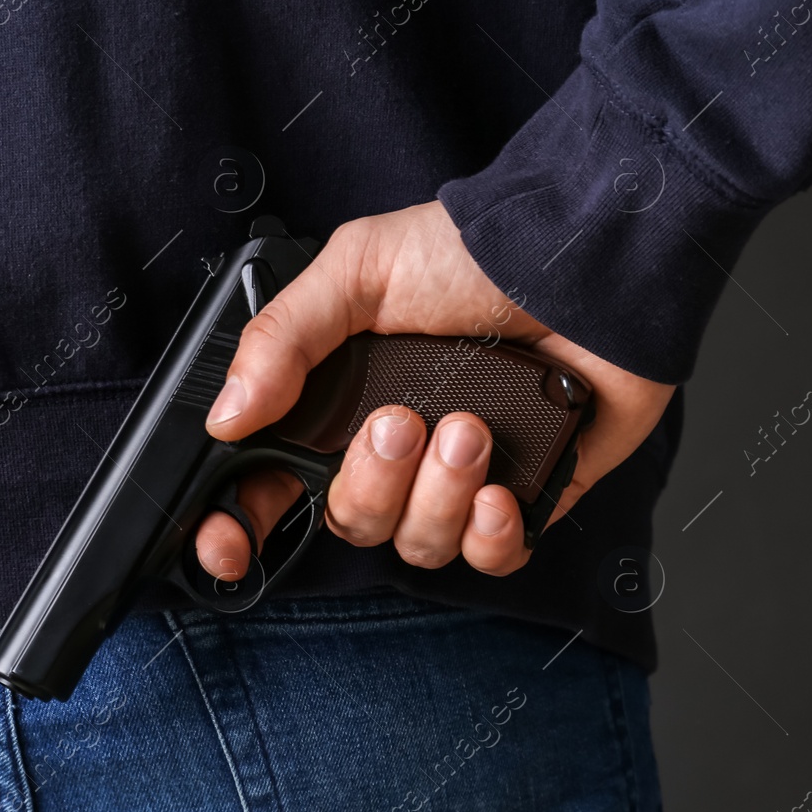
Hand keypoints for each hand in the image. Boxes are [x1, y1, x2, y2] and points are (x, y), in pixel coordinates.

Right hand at [193, 201, 674, 580]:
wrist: (584, 264)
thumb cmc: (476, 253)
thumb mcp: (359, 269)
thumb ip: (283, 340)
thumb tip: (227, 415)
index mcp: (342, 399)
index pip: (271, 482)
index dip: (238, 524)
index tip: (227, 545)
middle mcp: (397, 447)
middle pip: (349, 520)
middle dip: (374, 481)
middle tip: (404, 422)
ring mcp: (460, 477)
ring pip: (418, 543)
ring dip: (440, 494)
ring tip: (472, 429)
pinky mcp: (527, 497)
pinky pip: (489, 558)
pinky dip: (491, 534)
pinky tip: (501, 490)